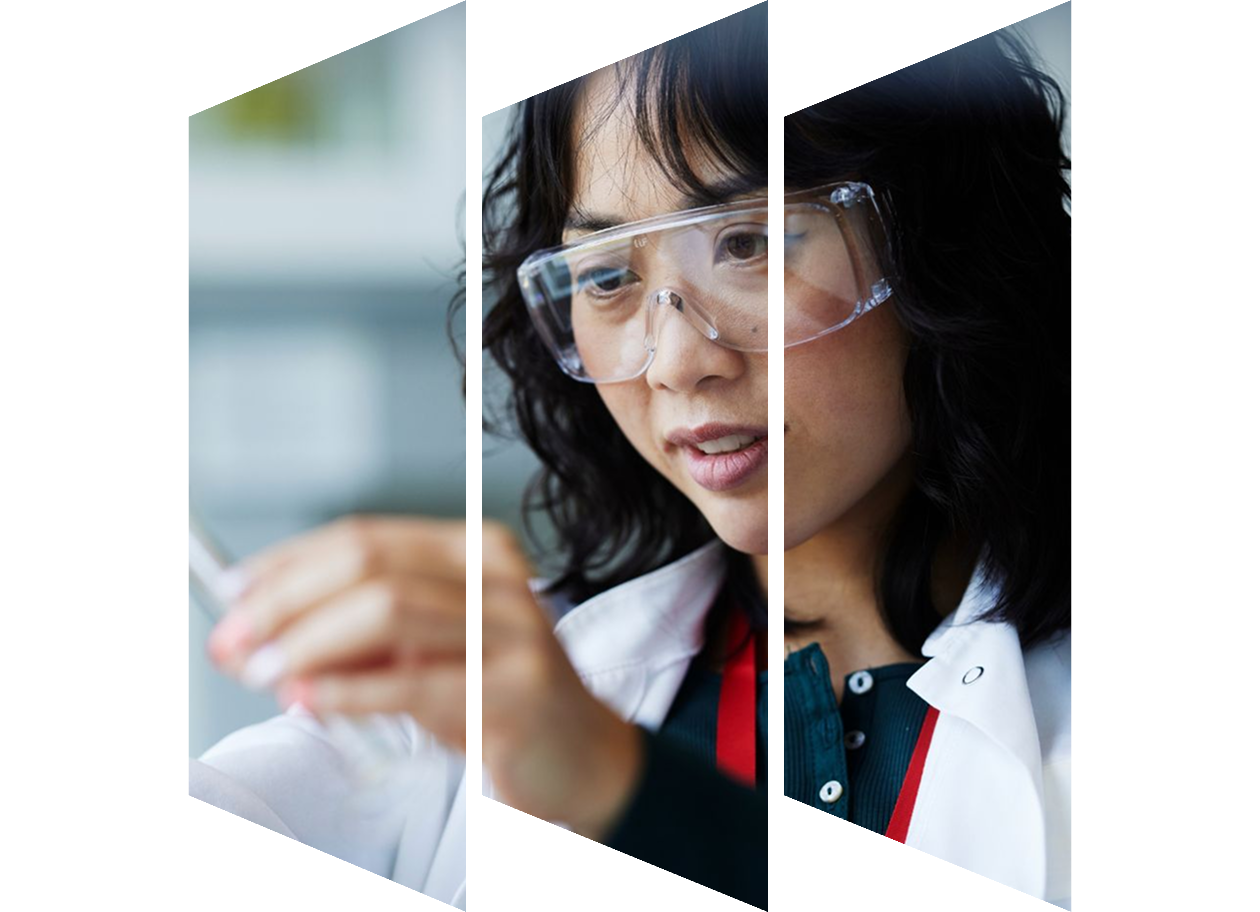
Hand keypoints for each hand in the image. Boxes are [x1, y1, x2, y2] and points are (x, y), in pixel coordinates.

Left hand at [207, 515, 644, 836]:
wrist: (584, 751)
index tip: (236, 592)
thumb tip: (266, 634)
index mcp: (476, 552)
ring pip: (388, 612)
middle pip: (371, 567)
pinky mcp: (516, 690)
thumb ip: (359, 637)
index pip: (367, 538)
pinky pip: (414, 683)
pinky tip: (310, 700)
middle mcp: (498, 579)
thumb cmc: (503, 694)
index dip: (290, 563)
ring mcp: (513, 631)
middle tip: (236, 639)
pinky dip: (348, 691)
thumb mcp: (430, 650)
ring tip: (266, 671)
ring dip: (308, 644)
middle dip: (287, 602)